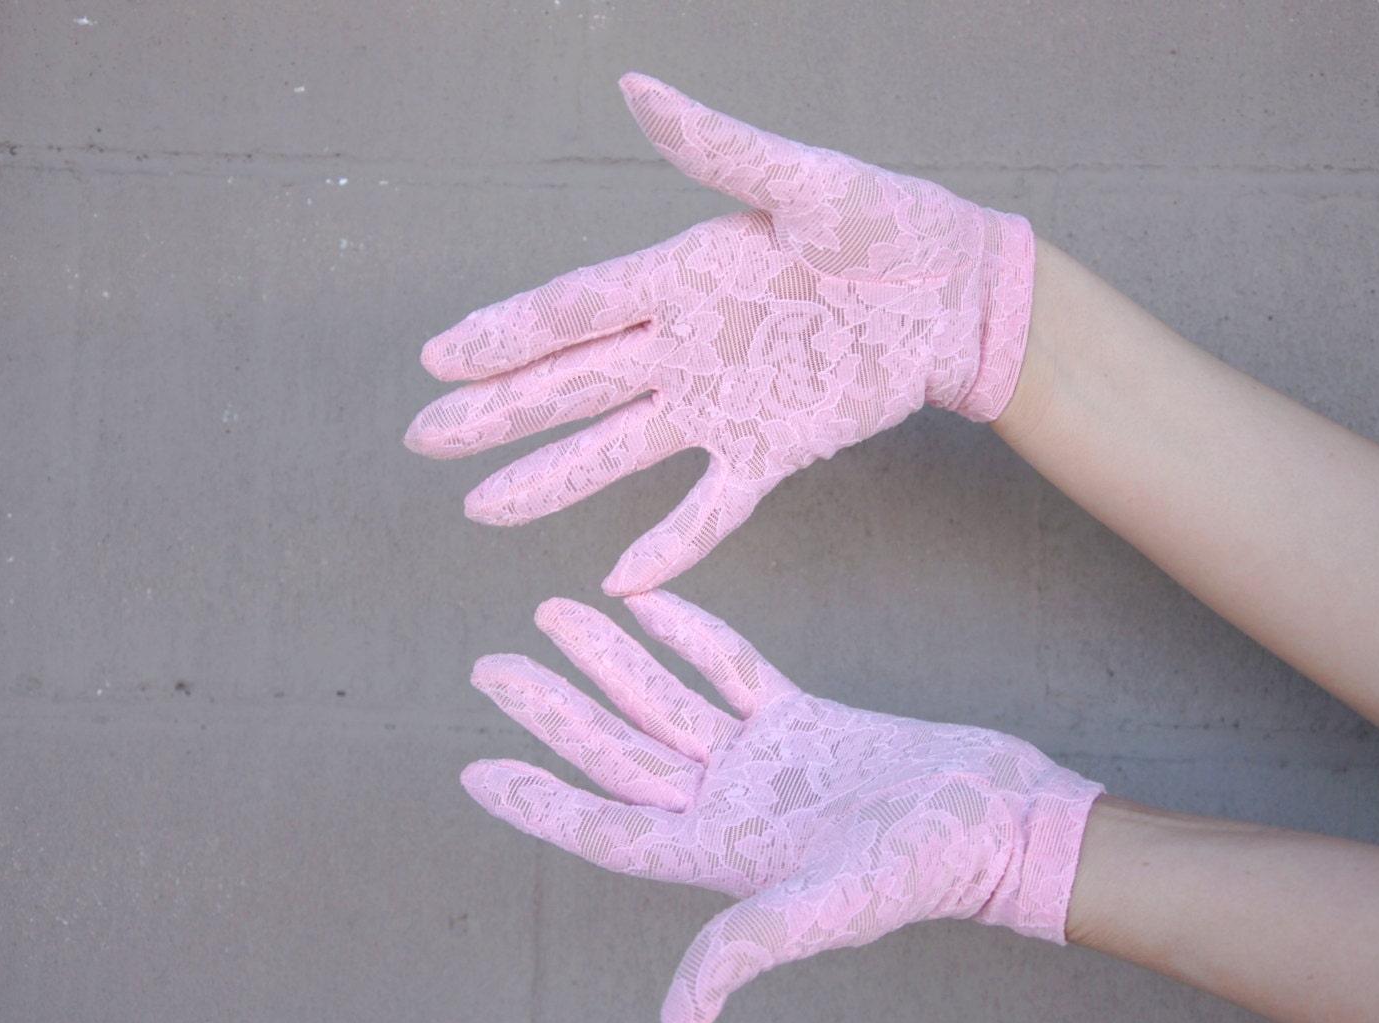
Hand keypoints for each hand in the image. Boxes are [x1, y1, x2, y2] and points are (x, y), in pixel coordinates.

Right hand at [408, 74, 1034, 594]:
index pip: (572, 310)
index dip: (504, 334)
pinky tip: (623, 579)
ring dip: (550, 481)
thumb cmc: (884, 222)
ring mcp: (720, 405)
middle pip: (571, 385)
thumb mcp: (802, 180)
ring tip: (481, 508)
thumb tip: (636, 87)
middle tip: (424, 436)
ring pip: (617, 450)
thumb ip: (717, 148)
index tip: (438, 357)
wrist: (953, 293)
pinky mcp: (770, 450)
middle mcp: (683, 347)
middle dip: (495, 413)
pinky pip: (711, 508)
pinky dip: (672, 545)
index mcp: (680, 278)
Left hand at [461, 590, 1102, 1022]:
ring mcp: (760, 763)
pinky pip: (729, 671)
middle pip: (617, 753)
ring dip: (609, 660)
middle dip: (552, 711)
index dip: (537, 802)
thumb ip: (745, 948)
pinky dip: (690, 637)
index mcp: (717, 855)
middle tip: (488, 668)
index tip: (474, 771)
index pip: (603, 828)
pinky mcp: (801, 722)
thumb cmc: (924, 867)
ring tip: (553, 613)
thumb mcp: (828, 909)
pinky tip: (646, 605)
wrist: (1000, 817)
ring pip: (664, 702)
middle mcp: (726, 807)